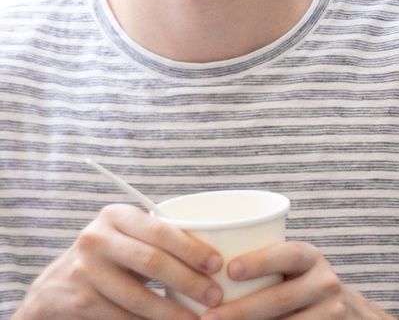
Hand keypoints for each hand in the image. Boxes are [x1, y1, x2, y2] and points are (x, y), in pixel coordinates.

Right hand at [17, 203, 230, 317]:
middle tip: (215, 297)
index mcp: (116, 216)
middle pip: (152, 263)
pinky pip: (124, 316)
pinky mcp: (80, 301)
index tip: (218, 265)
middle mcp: (96, 239)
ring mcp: (84, 271)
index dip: (192, 249)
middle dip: (189, 282)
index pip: (161, 230)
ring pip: (139, 296)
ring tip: (196, 319)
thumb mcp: (125, 237)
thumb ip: (157, 239)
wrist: (52, 289)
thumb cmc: (107, 258)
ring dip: (172, 312)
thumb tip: (216, 255)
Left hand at [200, 240, 390, 319]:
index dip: (261, 261)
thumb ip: (259, 267)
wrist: (337, 311)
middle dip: (241, 310)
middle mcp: (324, 283)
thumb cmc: (293, 286)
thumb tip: (194, 263)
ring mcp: (328, 311)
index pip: (289, 255)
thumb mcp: (288, 269)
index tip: (230, 270)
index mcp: (310, 258)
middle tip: (207, 317)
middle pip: (280, 299)